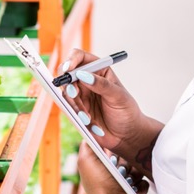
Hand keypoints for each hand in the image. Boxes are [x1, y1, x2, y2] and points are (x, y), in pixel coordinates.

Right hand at [59, 48, 162, 178]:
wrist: (126, 136)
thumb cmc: (127, 113)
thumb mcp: (118, 97)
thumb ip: (101, 85)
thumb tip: (83, 75)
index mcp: (99, 71)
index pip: (79, 57)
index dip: (71, 60)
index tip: (68, 69)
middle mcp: (87, 80)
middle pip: (67, 74)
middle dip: (68, 84)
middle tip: (75, 94)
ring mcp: (81, 95)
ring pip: (66, 92)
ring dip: (74, 104)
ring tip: (88, 117)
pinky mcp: (76, 108)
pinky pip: (67, 107)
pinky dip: (75, 114)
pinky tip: (89, 122)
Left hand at [77, 143, 145, 193]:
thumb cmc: (100, 187)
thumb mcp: (86, 160)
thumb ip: (87, 145)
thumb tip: (89, 134)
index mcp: (97, 168)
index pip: (109, 151)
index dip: (114, 149)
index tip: (117, 149)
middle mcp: (108, 176)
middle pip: (124, 159)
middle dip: (127, 161)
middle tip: (123, 167)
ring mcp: (121, 185)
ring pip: (135, 170)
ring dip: (135, 173)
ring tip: (130, 179)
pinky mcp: (133, 193)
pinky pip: (142, 182)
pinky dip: (140, 185)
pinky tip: (135, 188)